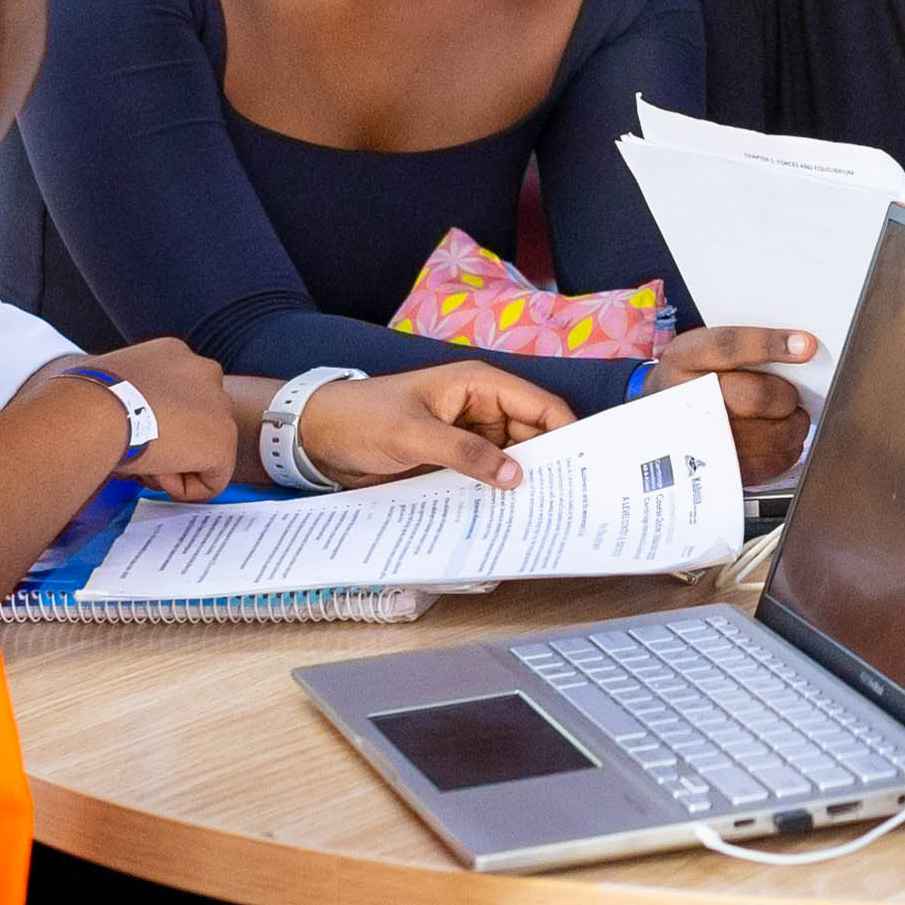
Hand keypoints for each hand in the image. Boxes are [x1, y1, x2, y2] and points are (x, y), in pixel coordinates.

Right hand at [87, 339, 239, 499]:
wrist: (95, 413)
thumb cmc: (83, 399)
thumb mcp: (106, 378)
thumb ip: (126, 390)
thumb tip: (110, 411)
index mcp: (175, 354)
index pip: (180, 395)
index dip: (155, 422)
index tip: (132, 433)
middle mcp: (205, 372)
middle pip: (197, 422)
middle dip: (171, 444)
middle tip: (137, 452)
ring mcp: (219, 407)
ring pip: (203, 452)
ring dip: (173, 465)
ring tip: (141, 462)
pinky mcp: (223, 443)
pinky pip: (211, 481)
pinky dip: (181, 488)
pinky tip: (155, 472)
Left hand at [288, 360, 566, 489]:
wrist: (317, 437)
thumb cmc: (361, 419)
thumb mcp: (412, 435)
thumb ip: (465, 454)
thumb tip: (516, 476)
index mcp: (478, 385)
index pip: (539, 406)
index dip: (566, 432)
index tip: (586, 466)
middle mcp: (480, 409)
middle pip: (532, 437)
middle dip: (549, 465)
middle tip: (569, 502)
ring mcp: (467, 437)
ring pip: (511, 461)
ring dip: (523, 485)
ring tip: (546, 516)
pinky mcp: (453, 462)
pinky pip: (486, 478)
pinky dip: (497, 495)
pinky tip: (509, 518)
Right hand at [647, 323, 820, 483]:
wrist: (655, 423)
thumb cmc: (689, 379)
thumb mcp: (699, 349)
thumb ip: (741, 345)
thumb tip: (796, 348)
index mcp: (685, 359)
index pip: (729, 347)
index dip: (770, 344)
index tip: (806, 345)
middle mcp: (691, 398)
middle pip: (757, 396)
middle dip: (786, 395)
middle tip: (790, 396)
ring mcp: (704, 439)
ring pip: (771, 433)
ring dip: (793, 424)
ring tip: (789, 417)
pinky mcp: (720, 469)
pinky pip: (770, 462)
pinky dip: (788, 449)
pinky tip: (780, 439)